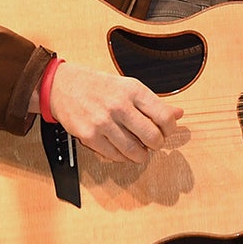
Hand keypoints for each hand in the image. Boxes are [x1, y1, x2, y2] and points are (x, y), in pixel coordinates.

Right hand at [45, 61, 183, 162]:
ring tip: (141, 151)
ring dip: (141, 154)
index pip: (163, 116)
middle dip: (157, 144)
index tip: (168, 131)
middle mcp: (119, 106)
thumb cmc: (100, 86)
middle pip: (151, 136)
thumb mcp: (130, 86)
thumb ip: (155, 102)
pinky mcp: (89, 136)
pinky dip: (122, 157)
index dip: (170, 129)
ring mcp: (103, 122)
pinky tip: (123, 152)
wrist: (64, 85)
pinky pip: (113, 155)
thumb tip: (178, 114)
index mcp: (133, 91)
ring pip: (133, 150)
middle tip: (154, 143)